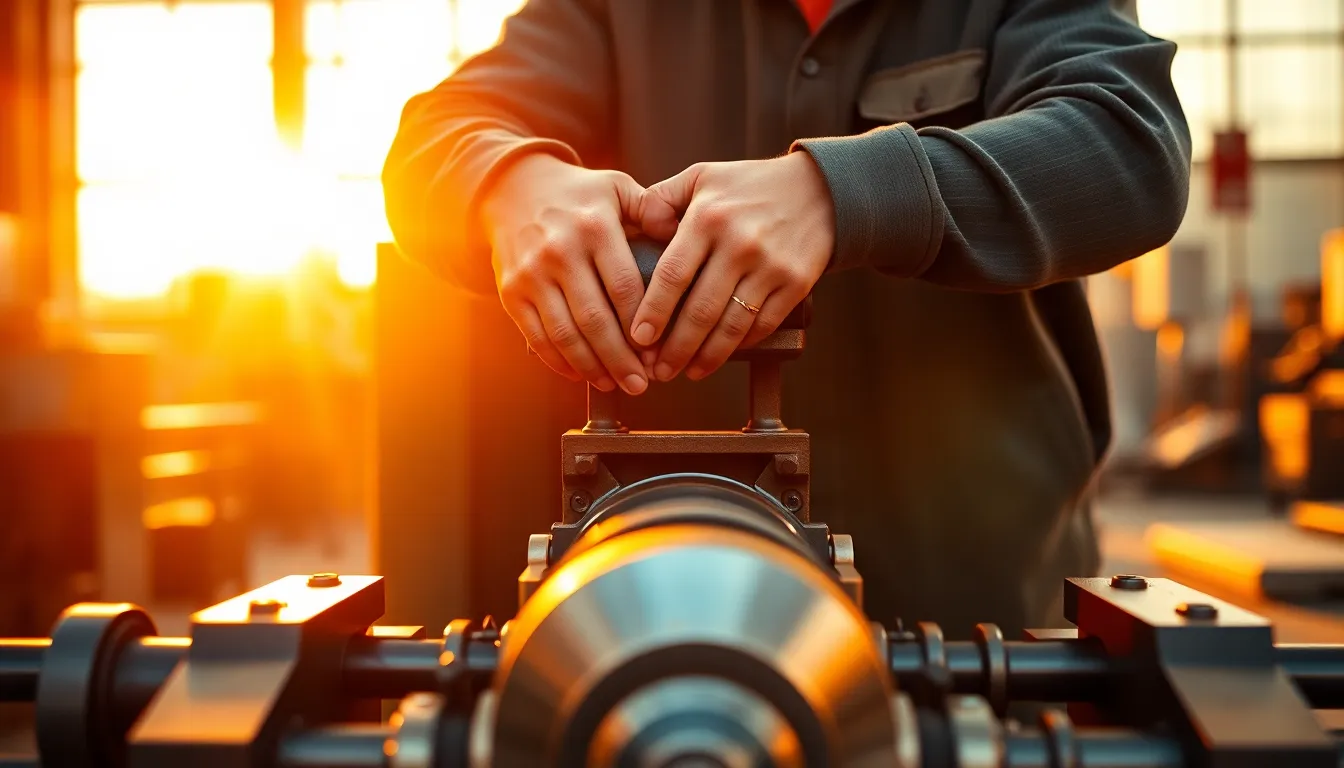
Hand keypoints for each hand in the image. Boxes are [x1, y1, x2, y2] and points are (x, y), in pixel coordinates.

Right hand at [481, 154, 673, 394]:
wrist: (512, 188)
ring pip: (565, 333)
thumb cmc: (576, 194)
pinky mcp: (511, 291)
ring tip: (615, 385)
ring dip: (592, 367)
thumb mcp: (617, 187)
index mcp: (594, 226)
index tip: (660, 351)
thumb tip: (678, 233)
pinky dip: (559, 361)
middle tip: (642, 384)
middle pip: (596, 319)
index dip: (644, 325)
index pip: (625, 287)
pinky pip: (536, 335)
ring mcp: (532, 274)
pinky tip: (581, 374)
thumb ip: (651, 208)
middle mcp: (561, 251)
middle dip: (621, 358)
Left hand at [630, 152, 833, 381]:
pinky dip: (739, 345)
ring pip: (732, 325)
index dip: (654, 311)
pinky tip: (720, 355)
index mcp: (709, 217)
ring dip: (706, 356)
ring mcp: (771, 266)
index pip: (673, 274)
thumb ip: (660, 199)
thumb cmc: (748, 186)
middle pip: (701, 310)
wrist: (819, 189)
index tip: (638, 338)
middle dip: (675, 347)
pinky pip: (763, 324)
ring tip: (686, 372)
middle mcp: (740, 243)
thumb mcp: (701, 177)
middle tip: (658, 371)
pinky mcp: (796, 283)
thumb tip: (639, 232)